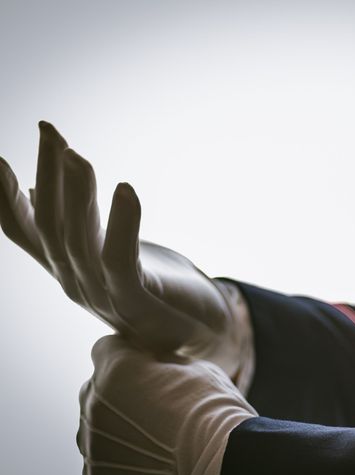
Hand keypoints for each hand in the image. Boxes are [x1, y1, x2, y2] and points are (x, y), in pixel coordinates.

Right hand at [0, 122, 252, 381]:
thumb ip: (73, 229)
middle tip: (50, 130)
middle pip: (50, 226)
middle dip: (49, 176)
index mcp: (67, 269)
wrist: (202, 331)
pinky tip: (126, 190)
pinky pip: (121, 260)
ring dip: (76, 195)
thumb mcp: (107, 252)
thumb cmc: (156, 288)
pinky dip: (122, 224)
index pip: (26, 233)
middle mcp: (76, 282)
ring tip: (76, 156)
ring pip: (78, 240)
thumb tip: (34, 192)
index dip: (5, 200)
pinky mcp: (138, 301)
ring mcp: (103, 295)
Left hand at [77, 335, 256, 474]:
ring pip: (98, 422)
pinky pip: (103, 453)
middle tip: (156, 400)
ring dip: (119, 422)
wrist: (218, 459)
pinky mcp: (97, 472)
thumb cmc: (211, 411)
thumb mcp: (193, 367)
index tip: (147, 362)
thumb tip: (156, 361)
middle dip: (120, 388)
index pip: (106, 347)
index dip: (128, 352)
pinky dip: (121, 451)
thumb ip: (162, 360)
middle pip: (99, 386)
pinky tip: (150, 453)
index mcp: (117, 369)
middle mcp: (95, 403)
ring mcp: (92, 442)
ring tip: (156, 432)